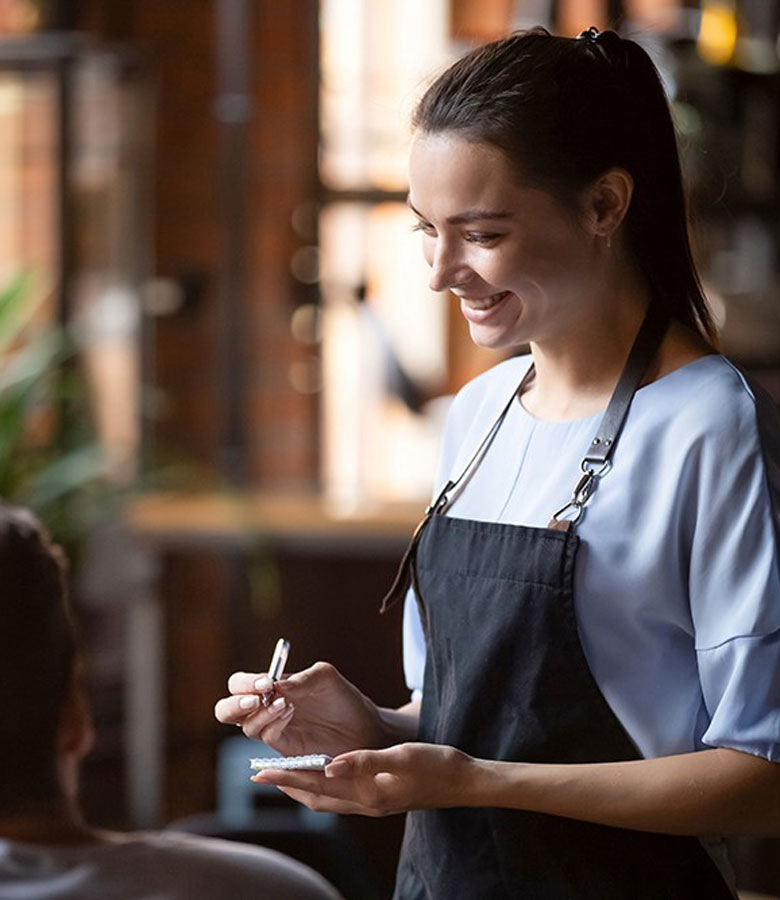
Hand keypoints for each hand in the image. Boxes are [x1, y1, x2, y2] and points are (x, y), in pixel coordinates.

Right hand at [214, 661, 384, 757]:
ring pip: (246, 726)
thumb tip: (276, 684)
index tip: (265, 682)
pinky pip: (266, 739)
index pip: (239, 684)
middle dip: (234, 705)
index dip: (245, 683)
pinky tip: (290, 715)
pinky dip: (273, 726)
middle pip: (227, 710)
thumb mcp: (326, 678)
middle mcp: (266, 709)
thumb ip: (302, 678)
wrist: (365, 729)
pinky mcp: (285, 749)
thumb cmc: (344, 699)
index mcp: (271, 688)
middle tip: (256, 699)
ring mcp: (274, 730)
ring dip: (260, 714)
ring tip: (286, 705)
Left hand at [251, 742, 474, 816]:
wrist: (465, 782)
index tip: (261, 772)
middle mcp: (366, 803)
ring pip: (327, 798)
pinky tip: (321, 770)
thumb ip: (365, 761)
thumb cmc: (437, 765)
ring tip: (282, 773)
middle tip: (260, 774)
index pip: (318, 787)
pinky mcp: (380, 796)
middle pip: (316, 798)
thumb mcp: (402, 757)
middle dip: (287, 785)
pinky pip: (341, 795)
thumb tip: (328, 765)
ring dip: (303, 786)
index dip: (288, 778)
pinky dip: (323, 784)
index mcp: (369, 794)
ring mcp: (374, 802)